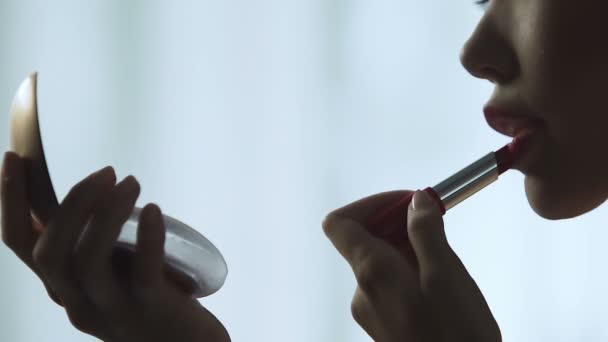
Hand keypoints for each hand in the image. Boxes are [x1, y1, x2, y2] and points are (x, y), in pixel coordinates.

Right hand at [1, 152, 229, 341]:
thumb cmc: (149, 300)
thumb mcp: (110, 273)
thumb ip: (93, 244)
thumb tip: (84, 195)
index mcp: (63, 287)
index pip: (20, 243)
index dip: (11, 199)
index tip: (15, 156)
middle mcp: (77, 302)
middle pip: (50, 253)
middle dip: (72, 205)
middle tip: (106, 172)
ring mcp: (112, 310)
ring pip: (88, 263)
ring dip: (106, 214)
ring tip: (130, 182)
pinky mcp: (151, 311)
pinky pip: (142, 274)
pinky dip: (147, 238)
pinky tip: (154, 211)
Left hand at [323, 190, 500, 341]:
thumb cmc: (456, 335)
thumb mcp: (447, 275)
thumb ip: (426, 233)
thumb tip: (415, 201)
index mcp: (371, 272)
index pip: (339, 223)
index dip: (369, 204)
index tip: (406, 203)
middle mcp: (362, 291)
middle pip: (363, 240)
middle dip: (398, 225)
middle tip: (436, 224)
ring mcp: (371, 310)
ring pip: (380, 263)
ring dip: (408, 250)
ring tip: (444, 262)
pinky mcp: (385, 324)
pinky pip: (388, 285)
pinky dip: (409, 272)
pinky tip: (439, 286)